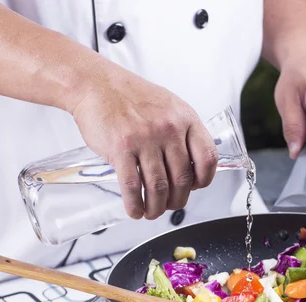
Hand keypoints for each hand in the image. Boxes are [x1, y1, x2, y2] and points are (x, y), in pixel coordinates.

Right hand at [71, 65, 217, 219]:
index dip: (204, 180)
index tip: (194, 187)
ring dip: (156, 207)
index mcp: (185, 119)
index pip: (207, 158)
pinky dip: (135, 204)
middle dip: (177, 200)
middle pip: (182, 179)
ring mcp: (145, 139)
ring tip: (151, 212)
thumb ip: (182, 133)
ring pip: (159, 187)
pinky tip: (135, 210)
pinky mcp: (121, 148)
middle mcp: (168, 128)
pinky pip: (133, 186)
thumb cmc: (132, 98)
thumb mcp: (169, 107)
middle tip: (169, 205)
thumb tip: (191, 166)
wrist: (97, 85)